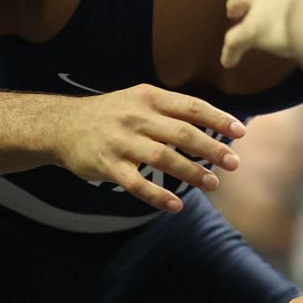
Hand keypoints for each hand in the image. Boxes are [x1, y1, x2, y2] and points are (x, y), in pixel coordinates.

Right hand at [49, 85, 244, 212]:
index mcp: (148, 97)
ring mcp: (120, 142)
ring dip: (190, 172)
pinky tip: (176, 205)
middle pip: (181, 133)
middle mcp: (136, 117)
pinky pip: (135, 184)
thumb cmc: (111, 114)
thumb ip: (171, 109)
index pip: (190, 106)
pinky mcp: (106, 165)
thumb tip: (214, 123)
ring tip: (213, 184)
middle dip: (211, 148)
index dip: (217, 118)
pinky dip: (157, 196)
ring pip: (162, 158)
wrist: (62, 125)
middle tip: (234, 163)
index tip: (240, 131)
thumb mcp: (139, 99)